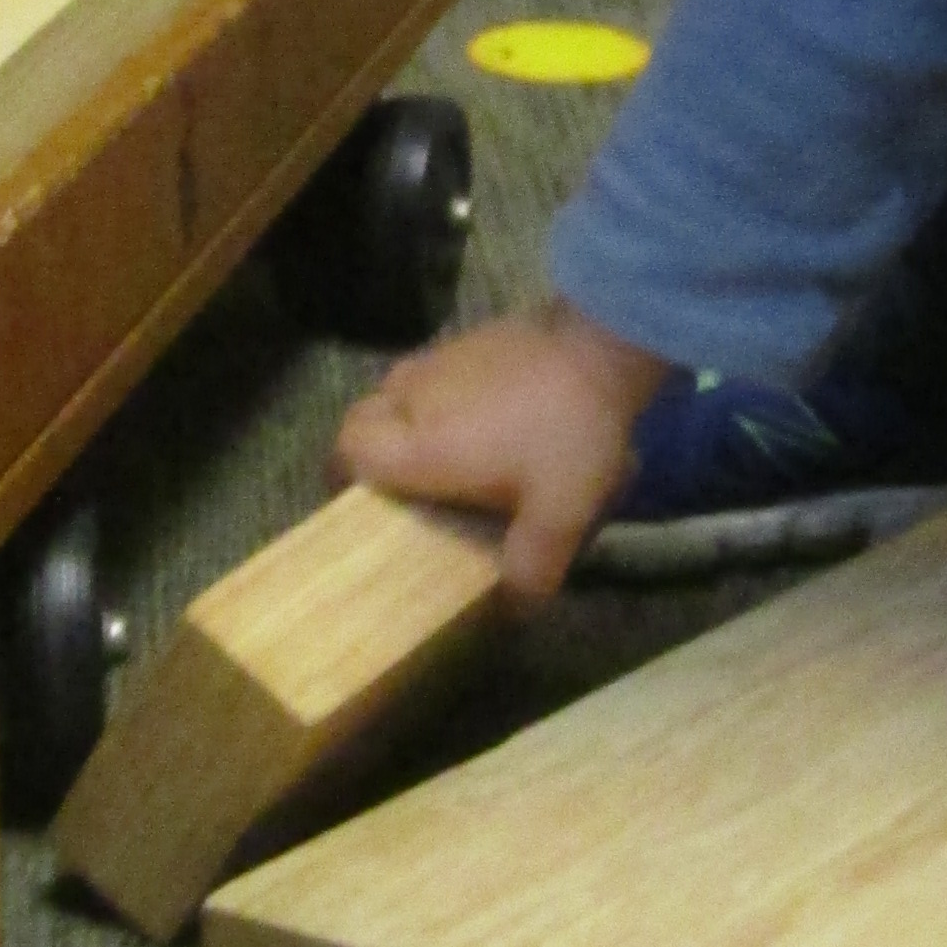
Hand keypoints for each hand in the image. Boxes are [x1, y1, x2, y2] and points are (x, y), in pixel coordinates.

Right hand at [333, 302, 672, 596]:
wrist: (604, 341)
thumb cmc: (569, 431)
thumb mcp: (560, 514)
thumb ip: (531, 568)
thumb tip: (513, 610)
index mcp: (420, 445)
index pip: (346, 452)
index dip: (342, 476)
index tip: (362, 502)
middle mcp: (415, 397)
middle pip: (364, 418)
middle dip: (372, 447)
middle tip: (407, 481)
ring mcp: (440, 358)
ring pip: (397, 391)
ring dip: (409, 419)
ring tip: (449, 451)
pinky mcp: (471, 336)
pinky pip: (434, 372)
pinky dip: (443, 396)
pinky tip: (487, 415)